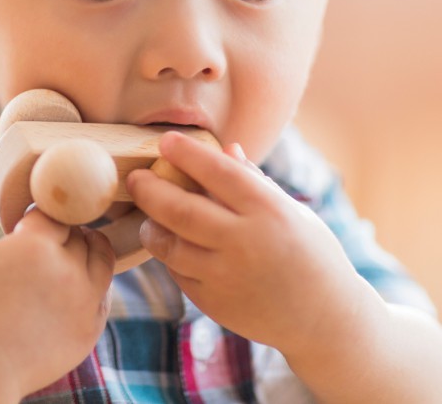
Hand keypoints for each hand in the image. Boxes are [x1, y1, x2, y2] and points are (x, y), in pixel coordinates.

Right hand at [0, 169, 114, 397]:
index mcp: (37, 244)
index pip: (53, 213)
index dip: (36, 219)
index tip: (21, 228)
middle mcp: (68, 269)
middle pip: (80, 233)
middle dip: (62, 234)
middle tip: (40, 245)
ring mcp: (84, 301)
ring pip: (101, 260)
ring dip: (85, 253)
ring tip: (61, 259)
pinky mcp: (90, 329)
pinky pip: (103, 296)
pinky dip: (91, 288)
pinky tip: (67, 291)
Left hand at [125, 132, 365, 355]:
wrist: (326, 320)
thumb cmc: (309, 254)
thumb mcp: (292, 212)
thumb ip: (253, 182)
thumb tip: (225, 148)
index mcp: (270, 212)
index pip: (218, 172)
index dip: (186, 154)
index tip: (165, 141)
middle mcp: (246, 243)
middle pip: (180, 210)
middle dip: (149, 189)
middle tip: (135, 178)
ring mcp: (228, 277)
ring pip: (169, 245)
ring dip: (151, 226)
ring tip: (149, 216)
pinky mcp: (215, 303)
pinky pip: (177, 273)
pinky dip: (169, 256)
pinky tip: (172, 245)